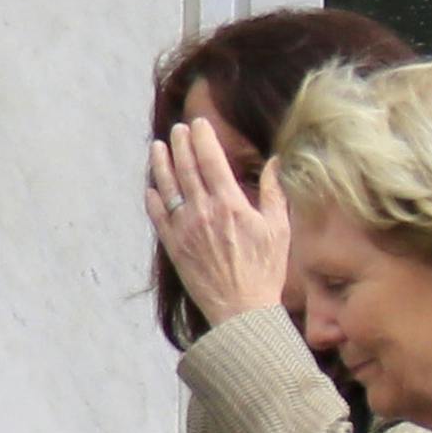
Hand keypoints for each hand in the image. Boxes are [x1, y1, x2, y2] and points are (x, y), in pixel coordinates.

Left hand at [145, 122, 290, 326]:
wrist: (241, 309)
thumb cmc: (266, 271)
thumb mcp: (279, 229)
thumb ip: (275, 192)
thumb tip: (276, 162)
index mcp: (230, 204)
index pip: (210, 159)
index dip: (202, 137)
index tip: (199, 123)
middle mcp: (203, 211)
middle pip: (185, 167)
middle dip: (180, 143)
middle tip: (178, 128)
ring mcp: (184, 228)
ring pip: (167, 186)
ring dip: (161, 163)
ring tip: (158, 146)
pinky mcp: (173, 245)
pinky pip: (157, 214)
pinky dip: (152, 197)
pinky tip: (152, 186)